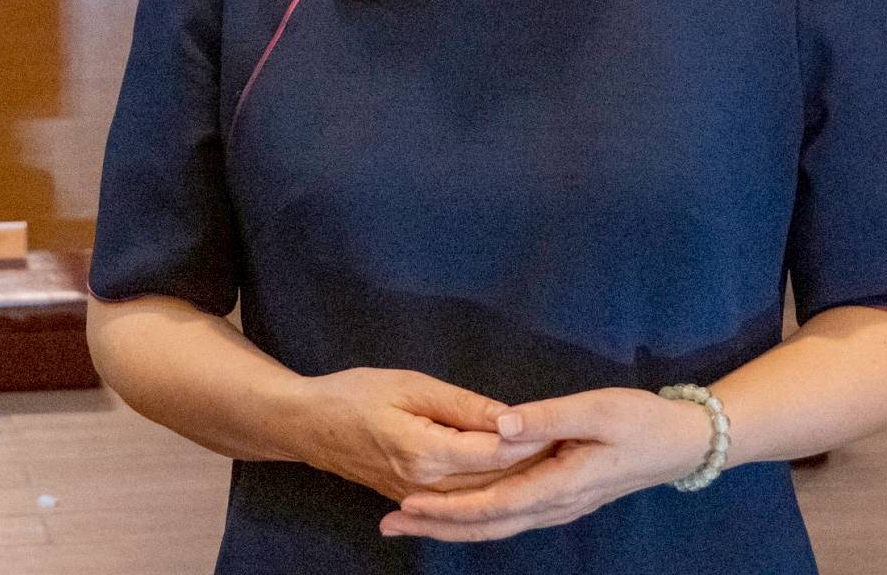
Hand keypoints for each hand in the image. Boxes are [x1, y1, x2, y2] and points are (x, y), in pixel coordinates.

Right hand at [293, 367, 554, 502]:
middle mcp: (427, 486)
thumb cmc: (355, 394)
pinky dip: (494, 491)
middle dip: (537, 466)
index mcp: (427, 453)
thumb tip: (510, 417)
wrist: (307, 426)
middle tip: (579, 449)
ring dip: (520, 482)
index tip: (570, 429)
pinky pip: (464, 502)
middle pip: (496, 482)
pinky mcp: (415, 499)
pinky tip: (519, 480)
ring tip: (560, 464)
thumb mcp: (410, 385)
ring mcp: (420, 498)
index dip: (534, 441)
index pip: (496, 454)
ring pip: (483, 498)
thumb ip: (463, 405)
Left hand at [378, 387, 713, 541]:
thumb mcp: (598, 408)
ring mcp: (558, 507)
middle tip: (388, 525)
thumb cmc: (641, 420)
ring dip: (452, 526)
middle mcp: (554, 505)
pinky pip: (510, 516)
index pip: (494, 505)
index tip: (407, 506)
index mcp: (560, 484)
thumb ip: (548, 417)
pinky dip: (476, 518)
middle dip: (437, 527)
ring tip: (409, 522)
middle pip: (487, 525)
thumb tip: (500, 427)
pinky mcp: (560, 499)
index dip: (448, 509)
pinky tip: (455, 512)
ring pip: (497, 525)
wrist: (681, 444)